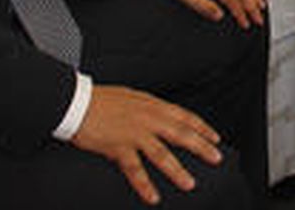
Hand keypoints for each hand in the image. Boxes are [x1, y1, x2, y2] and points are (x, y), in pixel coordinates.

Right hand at [71, 84, 222, 205]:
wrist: (77, 102)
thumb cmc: (102, 99)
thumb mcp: (133, 98)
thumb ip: (150, 108)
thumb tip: (162, 115)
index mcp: (153, 105)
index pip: (185, 116)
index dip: (202, 128)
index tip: (215, 138)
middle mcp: (148, 118)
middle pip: (181, 134)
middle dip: (201, 147)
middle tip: (216, 158)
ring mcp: (134, 133)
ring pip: (162, 154)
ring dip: (177, 171)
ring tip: (189, 183)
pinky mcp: (118, 147)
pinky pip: (135, 169)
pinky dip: (144, 185)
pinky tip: (153, 197)